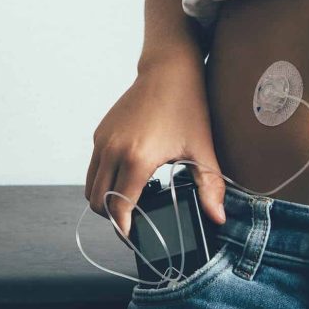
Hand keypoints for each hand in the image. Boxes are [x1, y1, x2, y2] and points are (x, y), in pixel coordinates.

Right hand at [85, 62, 226, 234]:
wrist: (168, 71)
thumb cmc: (186, 106)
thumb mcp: (202, 149)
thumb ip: (210, 187)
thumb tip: (218, 217)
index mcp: (137, 158)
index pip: (119, 207)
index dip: (123, 228)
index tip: (132, 238)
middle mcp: (113, 150)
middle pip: (98, 202)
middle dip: (112, 218)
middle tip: (132, 223)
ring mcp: (102, 141)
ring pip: (90, 187)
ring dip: (104, 200)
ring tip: (127, 203)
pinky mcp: (100, 134)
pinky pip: (92, 168)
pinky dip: (103, 181)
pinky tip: (126, 179)